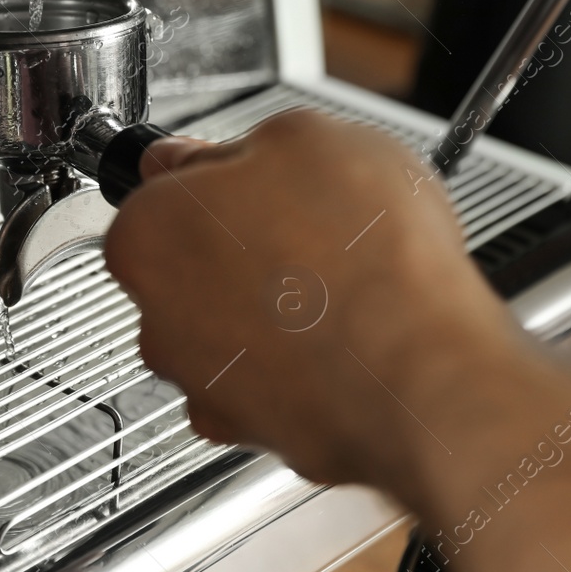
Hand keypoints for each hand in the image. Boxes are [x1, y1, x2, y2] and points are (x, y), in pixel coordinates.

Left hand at [103, 109, 516, 488]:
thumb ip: (245, 145)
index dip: (219, 182)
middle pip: (189, 266)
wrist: (424, 376)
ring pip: (227, 330)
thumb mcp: (310, 138)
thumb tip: (224, 156)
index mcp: (146, 236)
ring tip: (341, 289)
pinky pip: (267, 385)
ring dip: (269, 312)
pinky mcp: (252, 432)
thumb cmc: (367, 260)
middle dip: (241, 249)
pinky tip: (346, 341)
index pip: (159, 194)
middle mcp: (156, 319)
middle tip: (308, 232)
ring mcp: (201, 383)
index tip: (252, 182)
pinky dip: (298, 367)